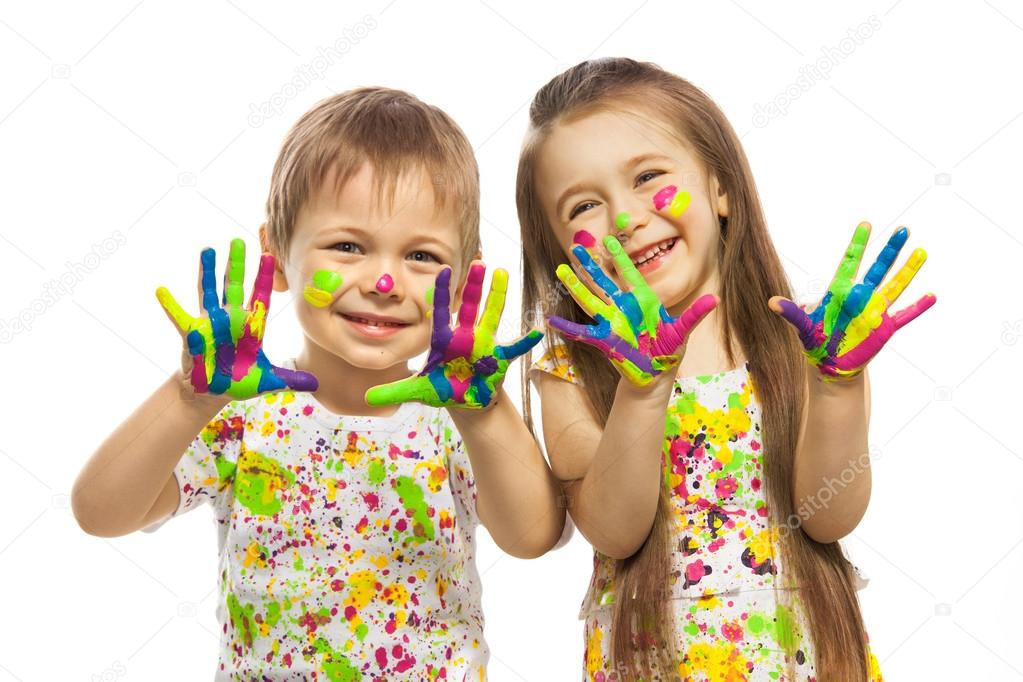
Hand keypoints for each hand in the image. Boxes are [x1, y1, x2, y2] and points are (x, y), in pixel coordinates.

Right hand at [156, 238, 317, 398]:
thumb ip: (290, 379)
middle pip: (234, 286)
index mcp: (251, 326)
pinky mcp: (191, 334)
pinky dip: (170, 305)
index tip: (269, 256)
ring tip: (207, 249)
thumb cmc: (240, 381)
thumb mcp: (268, 381)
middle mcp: (231, 319)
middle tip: (239, 241)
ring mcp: (210, 323)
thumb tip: (316, 383)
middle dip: (237, 264)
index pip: (260, 296)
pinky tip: (161, 290)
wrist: (213, 392)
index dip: (264, 278)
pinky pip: (179, 317)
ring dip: (207, 272)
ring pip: (209, 292)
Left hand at [366, 263, 542, 408]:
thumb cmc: (443, 389)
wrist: (466, 401)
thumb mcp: (418, 391)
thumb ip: (395, 391)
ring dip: (498, 296)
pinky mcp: (498, 359)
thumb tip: (366, 397)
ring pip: (492, 316)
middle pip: (470, 306)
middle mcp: (466, 336)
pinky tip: (537, 331)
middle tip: (478, 262)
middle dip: (475, 285)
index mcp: (445, 340)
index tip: (443, 270)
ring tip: (502, 273)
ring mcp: (484, 345)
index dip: (443, 292)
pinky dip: (525, 342)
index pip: (442, 312)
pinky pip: (513, 348)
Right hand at [548, 234, 717, 386]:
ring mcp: (612, 322)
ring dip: (576, 286)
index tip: (609, 239)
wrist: (656, 372)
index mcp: (642, 300)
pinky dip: (567, 328)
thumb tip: (714, 300)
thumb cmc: (669, 349)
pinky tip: (551, 320)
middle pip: (604, 281)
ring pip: (590, 300)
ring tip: (561, 271)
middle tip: (577, 247)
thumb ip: (694, 315)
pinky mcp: (604, 340)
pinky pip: (582, 332)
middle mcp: (624, 308)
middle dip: (591, 265)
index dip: (619, 256)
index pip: (629, 273)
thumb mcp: (682, 331)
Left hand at [770, 223, 935, 381]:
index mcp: (839, 291)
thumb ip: (792, 313)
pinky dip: (917, 307)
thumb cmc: (815, 341)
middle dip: (889, 250)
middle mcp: (860, 296)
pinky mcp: (884, 328)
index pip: (850, 262)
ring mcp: (874, 310)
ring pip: (895, 286)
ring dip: (908, 271)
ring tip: (921, 252)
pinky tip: (932, 295)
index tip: (866, 224)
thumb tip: (772, 301)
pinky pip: (904, 316)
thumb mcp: (803, 327)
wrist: (830, 364)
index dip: (858, 244)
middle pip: (878, 268)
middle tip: (904, 229)